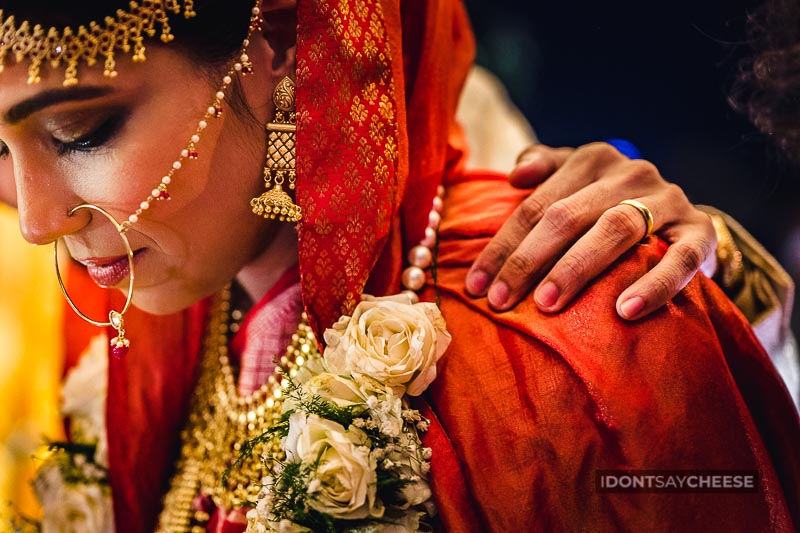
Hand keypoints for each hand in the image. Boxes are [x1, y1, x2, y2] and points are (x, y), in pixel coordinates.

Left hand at [465, 142, 716, 319]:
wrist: (682, 221)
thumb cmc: (609, 206)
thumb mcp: (576, 181)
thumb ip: (544, 169)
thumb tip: (514, 176)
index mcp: (593, 160)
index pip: (536, 205)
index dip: (502, 246)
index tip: (475, 287)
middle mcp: (630, 173)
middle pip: (568, 216)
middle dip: (528, 261)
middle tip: (501, 301)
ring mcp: (668, 199)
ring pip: (615, 229)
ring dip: (577, 268)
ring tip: (547, 304)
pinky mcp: (700, 231)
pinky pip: (678, 258)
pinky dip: (653, 284)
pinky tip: (625, 311)